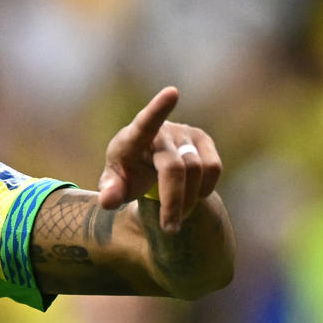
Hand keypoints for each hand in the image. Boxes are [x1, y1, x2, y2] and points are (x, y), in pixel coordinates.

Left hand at [97, 87, 223, 233]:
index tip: (172, 93)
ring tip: (176, 216)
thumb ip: (110, 192)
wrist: (147, 166)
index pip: (145, 123)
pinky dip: (204, 189)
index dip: (158, 109)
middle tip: (170, 229)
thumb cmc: (127, 175)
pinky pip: (213, 168)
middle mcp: (162, 132)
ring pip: (197, 171)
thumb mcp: (114, 185)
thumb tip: (108, 201)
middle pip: (174, 168)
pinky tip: (192, 197)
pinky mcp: (203, 140)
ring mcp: (185, 134)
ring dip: (188, 201)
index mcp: (133, 139)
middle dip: (173, 202)